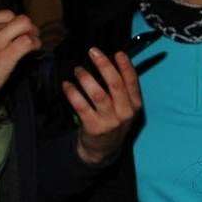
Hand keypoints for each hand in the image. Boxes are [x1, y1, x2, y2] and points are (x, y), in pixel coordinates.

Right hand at [0, 11, 40, 110]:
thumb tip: (3, 41)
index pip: (5, 15)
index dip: (16, 23)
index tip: (19, 33)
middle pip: (16, 19)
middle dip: (29, 28)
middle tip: (32, 39)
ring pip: (24, 24)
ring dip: (34, 34)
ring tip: (34, 44)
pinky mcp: (4, 56)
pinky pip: (27, 42)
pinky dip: (35, 45)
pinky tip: (34, 51)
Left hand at [64, 46, 142, 164]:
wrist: (104, 149)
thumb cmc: (113, 121)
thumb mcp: (125, 107)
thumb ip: (123, 89)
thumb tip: (111, 62)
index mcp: (135, 105)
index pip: (132, 82)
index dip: (126, 66)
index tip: (118, 53)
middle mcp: (125, 113)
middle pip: (115, 85)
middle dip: (104, 65)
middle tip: (93, 51)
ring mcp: (110, 121)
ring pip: (98, 94)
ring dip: (86, 78)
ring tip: (78, 70)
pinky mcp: (94, 127)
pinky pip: (81, 106)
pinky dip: (73, 93)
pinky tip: (67, 85)